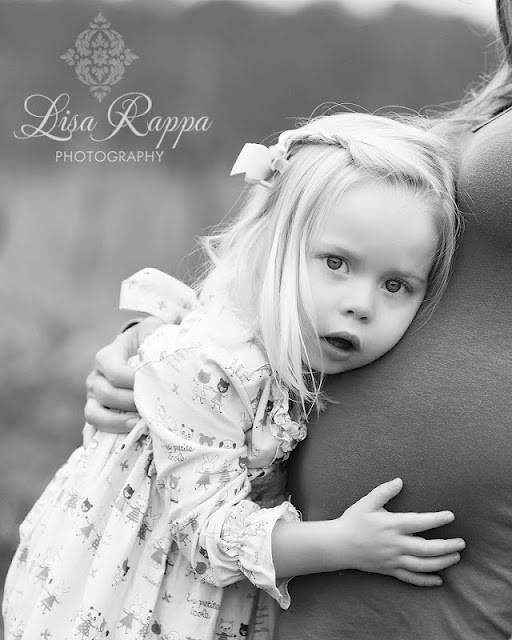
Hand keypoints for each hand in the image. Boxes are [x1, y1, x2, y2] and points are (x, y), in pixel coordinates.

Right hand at [84, 316, 163, 433]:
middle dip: (130, 402)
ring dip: (116, 423)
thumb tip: (165, 362)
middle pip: (105, 394)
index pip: (114, 371)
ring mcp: (94, 398)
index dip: (132, 380)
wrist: (142, 347)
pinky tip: (110, 452)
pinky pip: (90, 430)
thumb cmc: (150, 340)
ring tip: (138, 426)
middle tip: (152, 408)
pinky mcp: (98, 414)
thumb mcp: (153, 332)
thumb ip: (156, 339)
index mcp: (107, 356)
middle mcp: (96, 378)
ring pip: (94, 414)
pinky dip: (96, 441)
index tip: (154, 384)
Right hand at [334, 478, 464, 586]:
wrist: (338, 545)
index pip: (420, 522)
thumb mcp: (366, 502)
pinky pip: (411, 578)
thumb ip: (384, 491)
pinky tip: (439, 580)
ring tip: (456, 557)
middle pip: (427, 548)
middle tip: (462, 543)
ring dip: (442, 562)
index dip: (437, 519)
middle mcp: (395, 544)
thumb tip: (399, 480)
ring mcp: (393, 559)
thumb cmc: (353, 521)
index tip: (450, 516)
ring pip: (423, 565)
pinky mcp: (390, 570)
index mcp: (392, 525)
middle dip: (447, 546)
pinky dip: (426, 580)